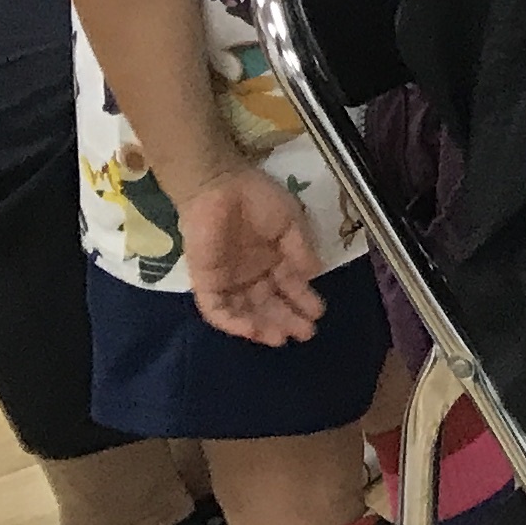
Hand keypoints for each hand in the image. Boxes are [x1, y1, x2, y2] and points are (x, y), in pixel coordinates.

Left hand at [179, 165, 326, 344]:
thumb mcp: (290, 223)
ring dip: (263, 326)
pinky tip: (253, 329)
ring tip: (281, 337)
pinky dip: (234, 323)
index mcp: (273, 258)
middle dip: (287, 319)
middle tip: (305, 334)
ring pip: (246, 312)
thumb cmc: (258, 199)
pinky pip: (218, 309)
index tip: (318, 314)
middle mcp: (252, 273)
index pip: (289, 287)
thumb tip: (315, 274)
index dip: (303, 301)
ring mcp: (229, 280)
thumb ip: (301, 250)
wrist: (220, 187)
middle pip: (269, 304)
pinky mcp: (207, 282)